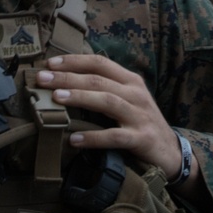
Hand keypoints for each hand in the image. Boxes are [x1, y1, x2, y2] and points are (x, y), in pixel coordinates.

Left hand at [35, 54, 183, 182]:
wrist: (170, 151)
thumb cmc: (141, 122)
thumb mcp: (127, 99)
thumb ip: (104, 89)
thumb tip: (65, 83)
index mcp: (130, 81)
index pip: (100, 63)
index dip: (75, 61)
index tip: (50, 64)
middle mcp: (136, 94)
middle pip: (98, 80)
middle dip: (68, 78)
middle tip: (42, 79)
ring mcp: (139, 116)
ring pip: (107, 101)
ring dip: (80, 98)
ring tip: (55, 99)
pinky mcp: (141, 138)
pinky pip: (114, 136)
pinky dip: (93, 137)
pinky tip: (74, 139)